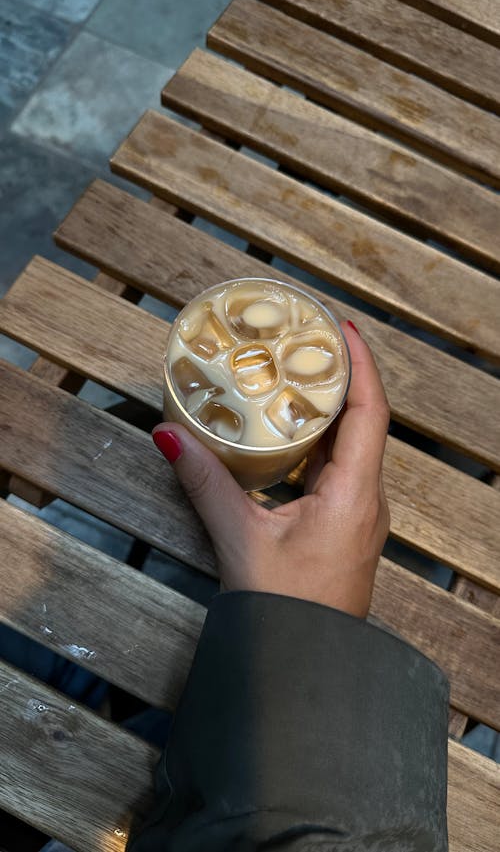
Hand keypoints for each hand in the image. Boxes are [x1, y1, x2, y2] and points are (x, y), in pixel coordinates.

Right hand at [153, 321, 389, 617]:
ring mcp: (359, 514)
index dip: (361, 366)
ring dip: (332, 410)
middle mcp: (367, 500)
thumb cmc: (283, 609)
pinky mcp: (345, 525)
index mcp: (354, 496)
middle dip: (342, 378)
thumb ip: (206, 482)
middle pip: (364, 422)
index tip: (342, 329)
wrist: (302, 664)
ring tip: (300, 376)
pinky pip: (340, 469)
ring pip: (353, 446)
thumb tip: (171, 435)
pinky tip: (293, 433)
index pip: (370, 413)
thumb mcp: (239, 538)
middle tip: (311, 343)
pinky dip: (320, 441)